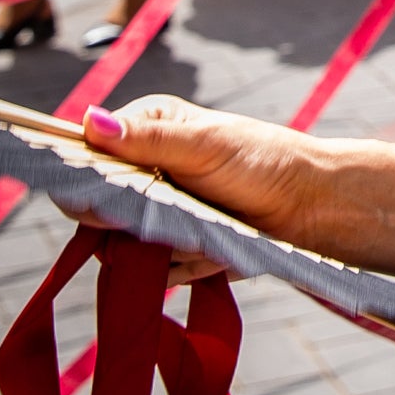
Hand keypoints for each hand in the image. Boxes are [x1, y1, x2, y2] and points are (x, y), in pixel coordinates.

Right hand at [83, 96, 325, 267]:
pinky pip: (152, 271)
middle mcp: (144, 171)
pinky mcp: (172, 250)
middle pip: (97, 208)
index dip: (86, 178)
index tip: (106, 194)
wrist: (308, 207)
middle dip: (129, 219)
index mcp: (145, 130)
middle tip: (169, 212)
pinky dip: (178, 266)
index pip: (88, 156)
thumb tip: (89, 123)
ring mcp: (156, 214)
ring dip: (158, 246)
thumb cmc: (260, 161)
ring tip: (201, 229)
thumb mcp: (203, 145)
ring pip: (121, 245)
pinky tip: (209, 252)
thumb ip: (147, 140)